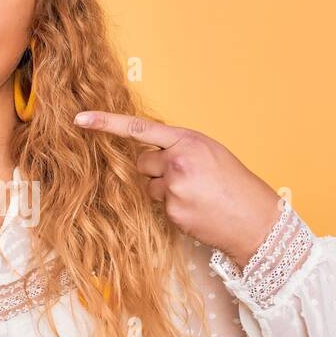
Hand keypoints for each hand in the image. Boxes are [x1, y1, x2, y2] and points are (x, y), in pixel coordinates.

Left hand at [73, 110, 283, 267]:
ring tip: (195, 194)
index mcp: (187, 140)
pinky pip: (160, 205)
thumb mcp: (209, 152)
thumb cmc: (234, 183)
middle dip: (155, 170)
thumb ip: (178, 147)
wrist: (255, 218)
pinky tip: (196, 209)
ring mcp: (173, 188)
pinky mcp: (172, 211)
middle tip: (184, 178)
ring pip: (148, 186)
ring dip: (164, 190)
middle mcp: (177, 161)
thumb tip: (148, 150)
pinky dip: (173, 207)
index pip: (140, 128)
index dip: (106, 122)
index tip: (80, 119)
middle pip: (141, 162)